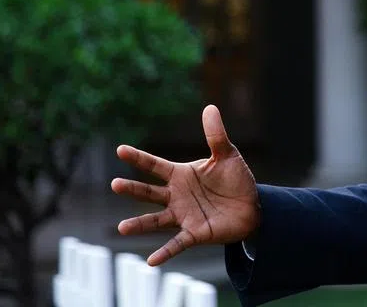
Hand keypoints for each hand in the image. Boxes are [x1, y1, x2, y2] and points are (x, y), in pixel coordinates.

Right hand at [111, 105, 259, 265]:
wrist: (252, 207)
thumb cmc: (235, 180)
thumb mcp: (227, 155)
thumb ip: (216, 135)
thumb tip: (210, 107)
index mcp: (181, 175)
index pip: (155, 165)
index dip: (139, 158)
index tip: (120, 149)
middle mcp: (176, 196)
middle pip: (149, 193)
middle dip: (133, 189)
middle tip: (115, 184)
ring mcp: (182, 215)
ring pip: (156, 220)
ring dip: (140, 224)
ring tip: (121, 228)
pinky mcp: (194, 233)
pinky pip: (176, 243)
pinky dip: (165, 252)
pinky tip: (151, 261)